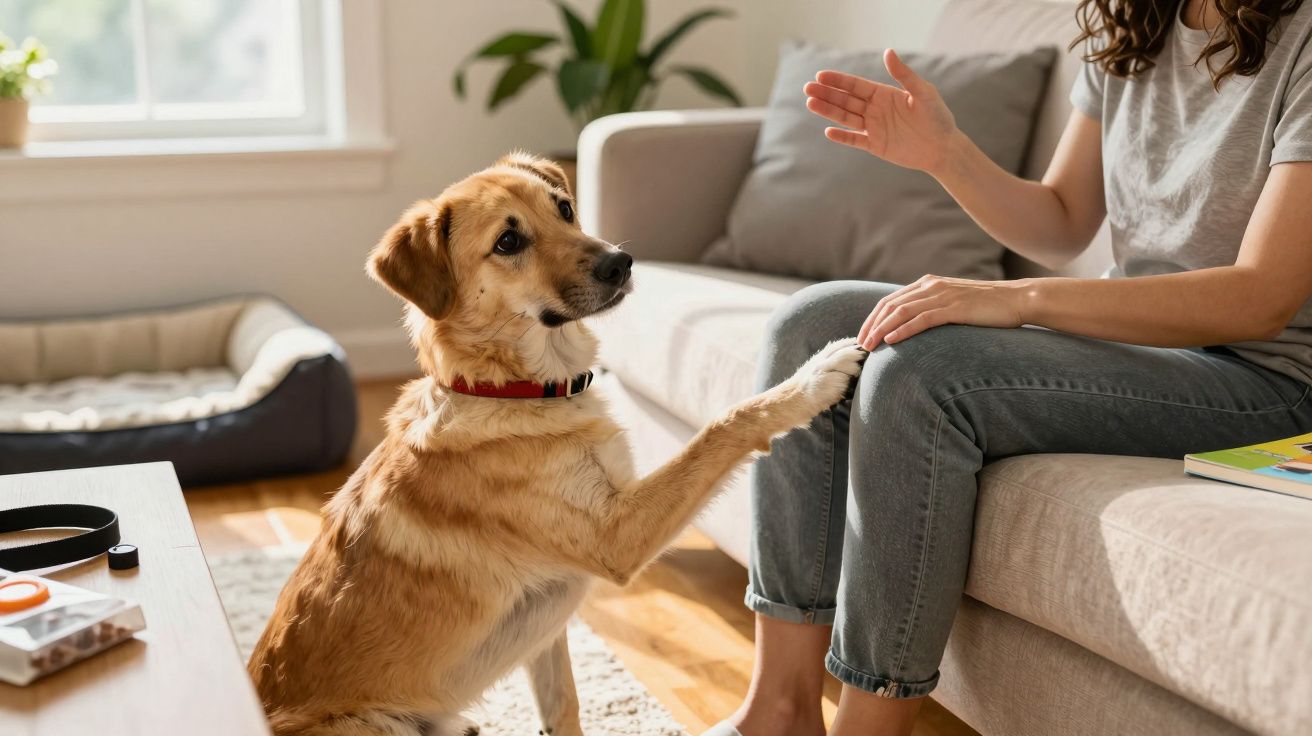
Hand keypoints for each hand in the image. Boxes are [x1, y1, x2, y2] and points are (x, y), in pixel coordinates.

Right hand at [804, 49, 959, 174]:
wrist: (943, 147)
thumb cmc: (937, 117)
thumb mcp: (923, 93)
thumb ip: (904, 75)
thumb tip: (888, 52)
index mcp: (884, 94)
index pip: (856, 86)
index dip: (838, 81)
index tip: (820, 76)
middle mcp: (875, 109)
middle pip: (846, 100)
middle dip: (827, 94)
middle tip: (807, 88)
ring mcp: (874, 127)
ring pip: (846, 118)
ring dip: (828, 111)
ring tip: (810, 104)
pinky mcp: (876, 145)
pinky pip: (855, 140)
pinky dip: (842, 137)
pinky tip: (828, 132)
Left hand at [858, 275, 1031, 349]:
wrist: (1017, 300)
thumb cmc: (987, 307)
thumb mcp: (954, 304)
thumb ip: (933, 309)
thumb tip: (913, 326)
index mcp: (929, 284)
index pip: (891, 300)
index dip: (873, 318)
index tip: (863, 335)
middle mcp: (932, 286)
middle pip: (890, 305)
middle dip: (872, 325)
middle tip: (860, 344)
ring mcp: (943, 295)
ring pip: (902, 311)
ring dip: (882, 329)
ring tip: (870, 346)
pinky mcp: (954, 308)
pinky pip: (922, 319)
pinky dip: (903, 330)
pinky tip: (891, 341)